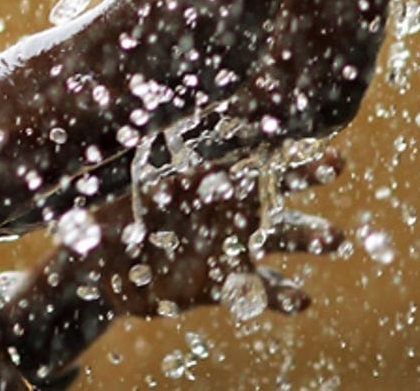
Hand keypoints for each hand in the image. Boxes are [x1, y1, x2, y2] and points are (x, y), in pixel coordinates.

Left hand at [87, 149, 346, 318]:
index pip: (232, 151)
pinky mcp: (225, 283)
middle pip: (269, 185)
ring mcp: (228, 244)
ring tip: (338, 238)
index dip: (258, 137)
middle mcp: (218, 207)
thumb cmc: (99, 228)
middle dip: (305, 173)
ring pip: (277, 234)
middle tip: (338, 162)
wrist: (105, 273)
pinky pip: (260, 288)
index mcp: (193, 179)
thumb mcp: (95, 208)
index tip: (283, 120)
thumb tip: (80, 168)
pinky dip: (282, 295)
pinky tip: (303, 299)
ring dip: (308, 234)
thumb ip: (98, 192)